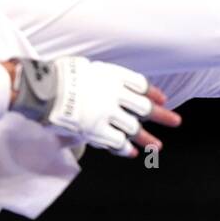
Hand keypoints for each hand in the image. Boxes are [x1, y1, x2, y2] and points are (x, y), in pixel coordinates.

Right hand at [5, 56, 180, 156]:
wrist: (45, 88)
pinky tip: (131, 153)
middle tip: (175, 121)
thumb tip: (103, 82)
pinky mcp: (97, 130)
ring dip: (147, 138)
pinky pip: (117, 141)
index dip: (152, 93)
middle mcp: (115, 94)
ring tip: (158, 146)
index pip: (140, 85)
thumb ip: (99, 77)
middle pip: (144, 107)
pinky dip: (125, 148)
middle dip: (162, 115)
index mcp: (112, 76)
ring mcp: (108, 113)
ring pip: (134, 127)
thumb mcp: (84, 67)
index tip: (163, 98)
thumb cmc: (58, 75)